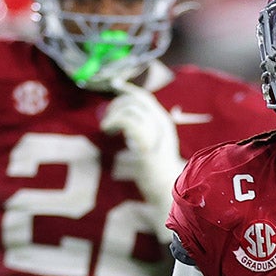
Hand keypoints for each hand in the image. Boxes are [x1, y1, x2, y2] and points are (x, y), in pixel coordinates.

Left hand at [100, 80, 183, 228]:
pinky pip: (127, 122)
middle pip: (136, 100)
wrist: (167, 192)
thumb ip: (141, 132)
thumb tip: (124, 119)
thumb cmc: (157, 173)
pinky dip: (113, 122)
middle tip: (108, 119)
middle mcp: (162, 124)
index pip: (145, 98)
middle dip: (117, 104)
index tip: (114, 83)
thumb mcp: (150, 146)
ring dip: (113, 115)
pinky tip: (108, 131)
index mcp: (164, 123)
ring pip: (130, 109)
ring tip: (107, 128)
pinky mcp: (147, 145)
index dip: (128, 88)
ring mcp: (156, 134)